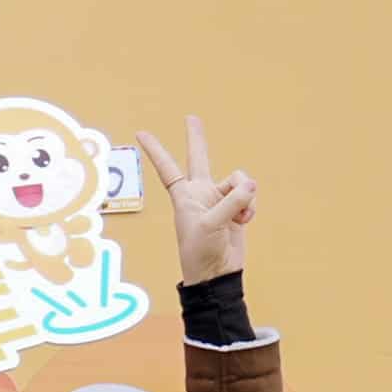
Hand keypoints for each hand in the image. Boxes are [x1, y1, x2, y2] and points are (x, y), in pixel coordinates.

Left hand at [133, 114, 255, 286]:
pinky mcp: (236, 208)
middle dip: (196, 139)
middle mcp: (200, 193)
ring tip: (239, 215)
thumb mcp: (211, 225)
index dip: (155, 150)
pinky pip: (249, 196)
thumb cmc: (201, 251)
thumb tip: (250, 185)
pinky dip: (250, 207)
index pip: (167, 168)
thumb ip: (231, 201)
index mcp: (184, 195)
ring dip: (244, 195)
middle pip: (199, 158)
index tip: (140, 133)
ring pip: (238, 181)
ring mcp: (219, 199)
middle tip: (190, 118)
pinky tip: (244, 221)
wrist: (217, 274)